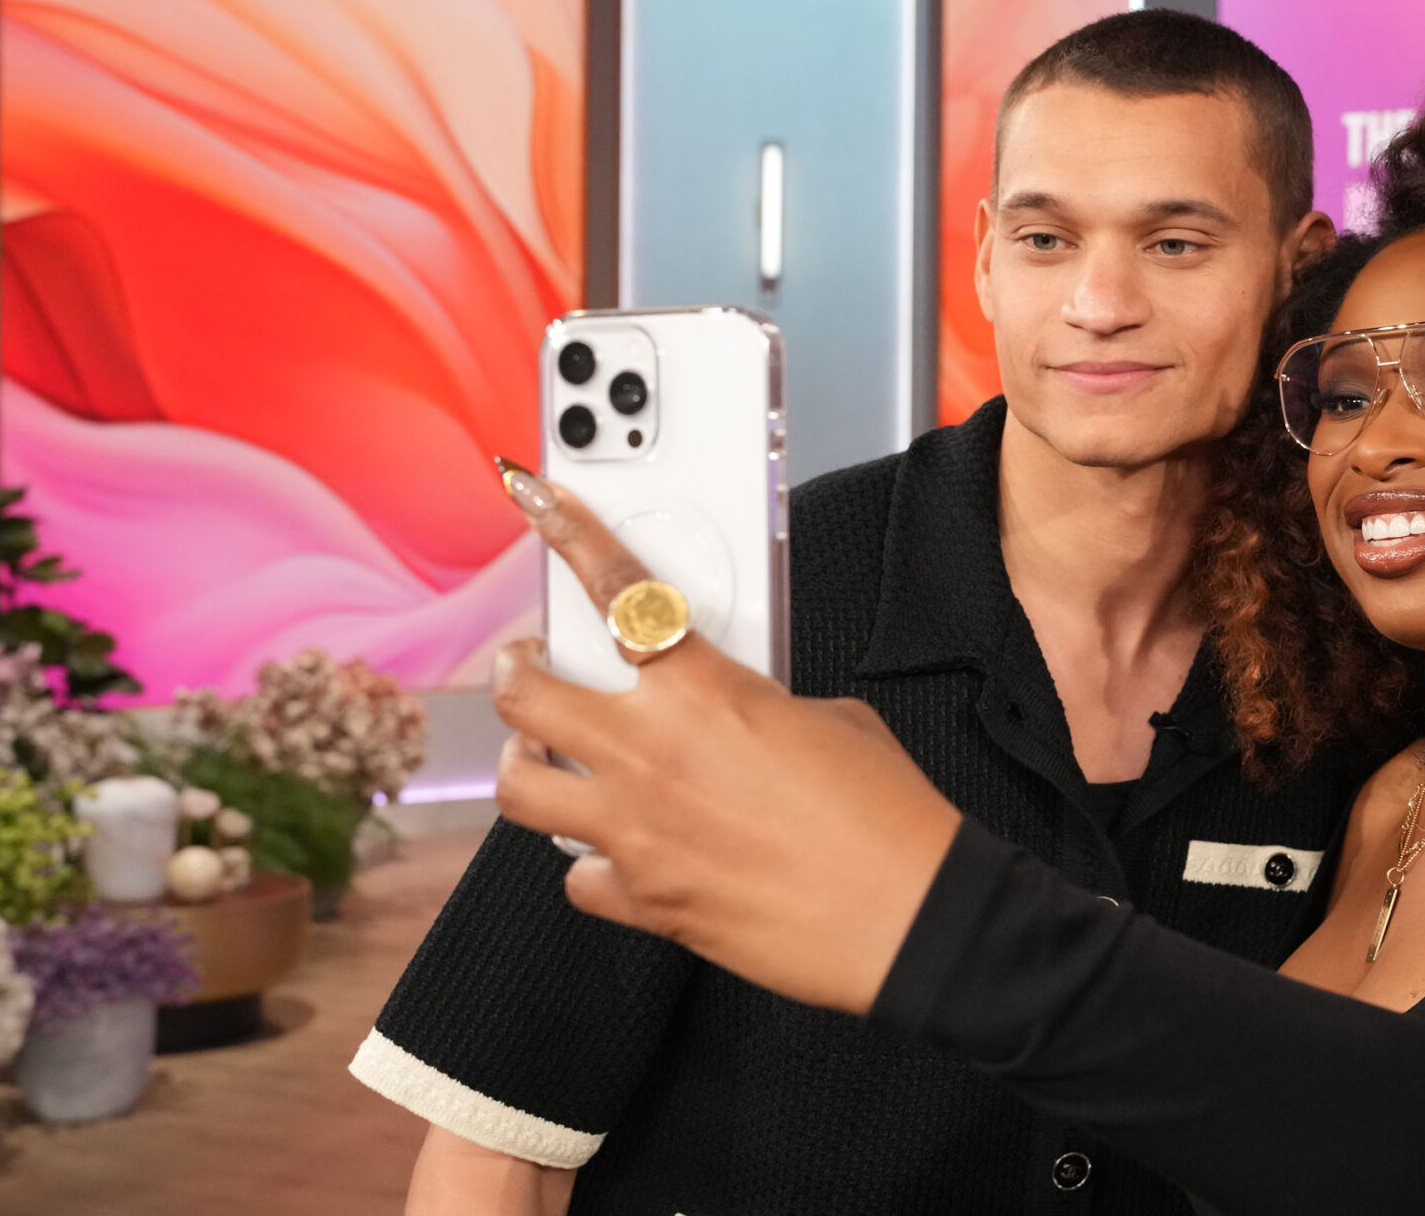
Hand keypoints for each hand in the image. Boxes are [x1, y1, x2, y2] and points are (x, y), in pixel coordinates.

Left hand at [487, 466, 963, 1015]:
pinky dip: (589, 860)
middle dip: (517, 667)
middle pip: (525, 692)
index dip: (572, 537)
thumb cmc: (887, 817)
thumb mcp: (829, 718)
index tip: (544, 508)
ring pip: (518, 787)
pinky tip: (612, 850)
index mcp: (704, 692)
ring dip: (523, 761)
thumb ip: (757, 701)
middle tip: (531, 663)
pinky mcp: (644, 902)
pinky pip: (578, 877)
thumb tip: (730, 711)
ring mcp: (636, 832)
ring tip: (543, 755)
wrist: (907, 916)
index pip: (619, 592)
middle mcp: (651, 755)